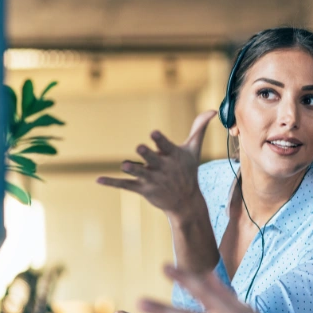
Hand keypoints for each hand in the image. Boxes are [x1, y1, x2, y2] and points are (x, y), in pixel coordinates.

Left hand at [96, 110, 216, 216]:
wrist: (185, 202)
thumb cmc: (188, 171)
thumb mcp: (194, 150)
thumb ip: (199, 128)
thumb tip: (214, 110)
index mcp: (173, 156)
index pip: (166, 146)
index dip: (159, 140)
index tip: (153, 133)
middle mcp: (162, 168)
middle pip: (152, 159)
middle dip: (147, 155)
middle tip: (140, 148)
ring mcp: (151, 179)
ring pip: (139, 172)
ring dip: (132, 169)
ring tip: (125, 165)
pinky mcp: (142, 189)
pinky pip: (125, 185)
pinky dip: (112, 182)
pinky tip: (99, 180)